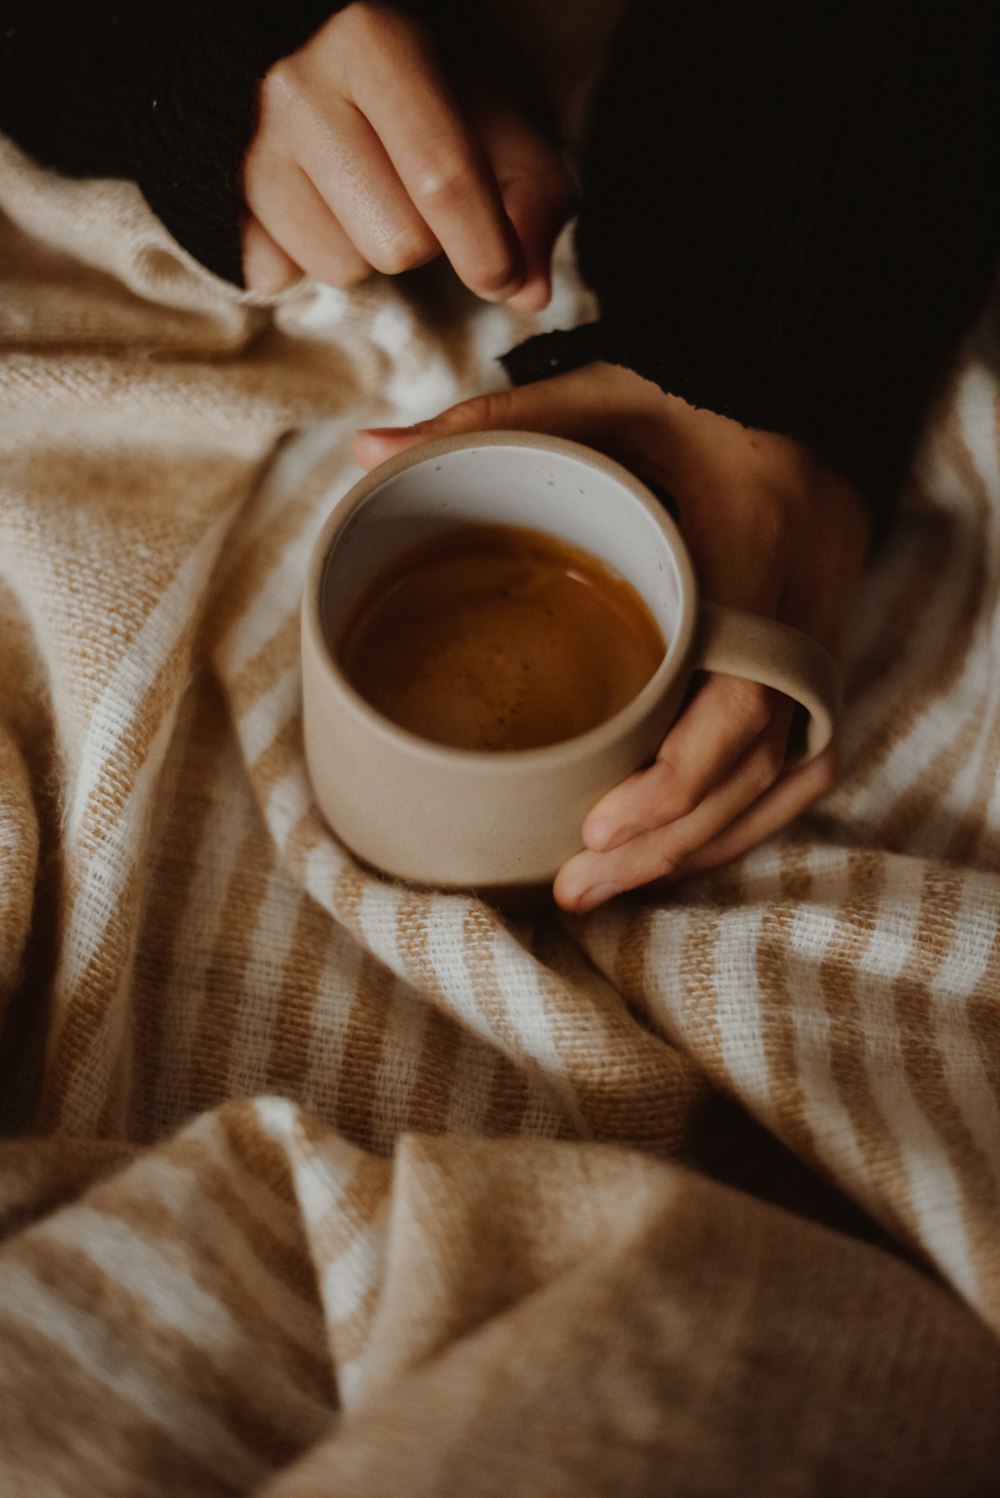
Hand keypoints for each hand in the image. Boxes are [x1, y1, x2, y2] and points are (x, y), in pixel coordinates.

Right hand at [241, 1, 575, 306]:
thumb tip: (529, 292)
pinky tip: (325, 205)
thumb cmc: (429, 72)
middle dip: (430, 240)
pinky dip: (314, 255)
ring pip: (340, 267)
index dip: (486, 250)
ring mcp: (248, 141)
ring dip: (372, 249)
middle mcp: (297, 85)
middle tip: (424, 196)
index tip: (506, 278)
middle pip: (396, 243)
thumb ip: (535, 192)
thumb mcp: (501, 104)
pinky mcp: (221, 192)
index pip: (442, 180)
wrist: (320, 39)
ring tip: (372, 192)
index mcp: (375, 40)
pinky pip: (281, 274)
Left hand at [355, 364, 870, 911]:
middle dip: (669, 840)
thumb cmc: (698, 391)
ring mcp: (824, 642)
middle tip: (578, 884)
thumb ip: (494, 422)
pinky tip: (681, 850)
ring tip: (611, 885)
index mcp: (754, 550)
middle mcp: (804, 611)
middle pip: (754, 766)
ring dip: (704, 845)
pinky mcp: (826, 659)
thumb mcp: (602, 394)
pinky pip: (805, 764)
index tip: (595, 827)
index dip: (673, 781)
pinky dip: (747, 818)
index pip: (735, 701)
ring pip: (786, 781)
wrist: (811, 380)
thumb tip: (368, 448)